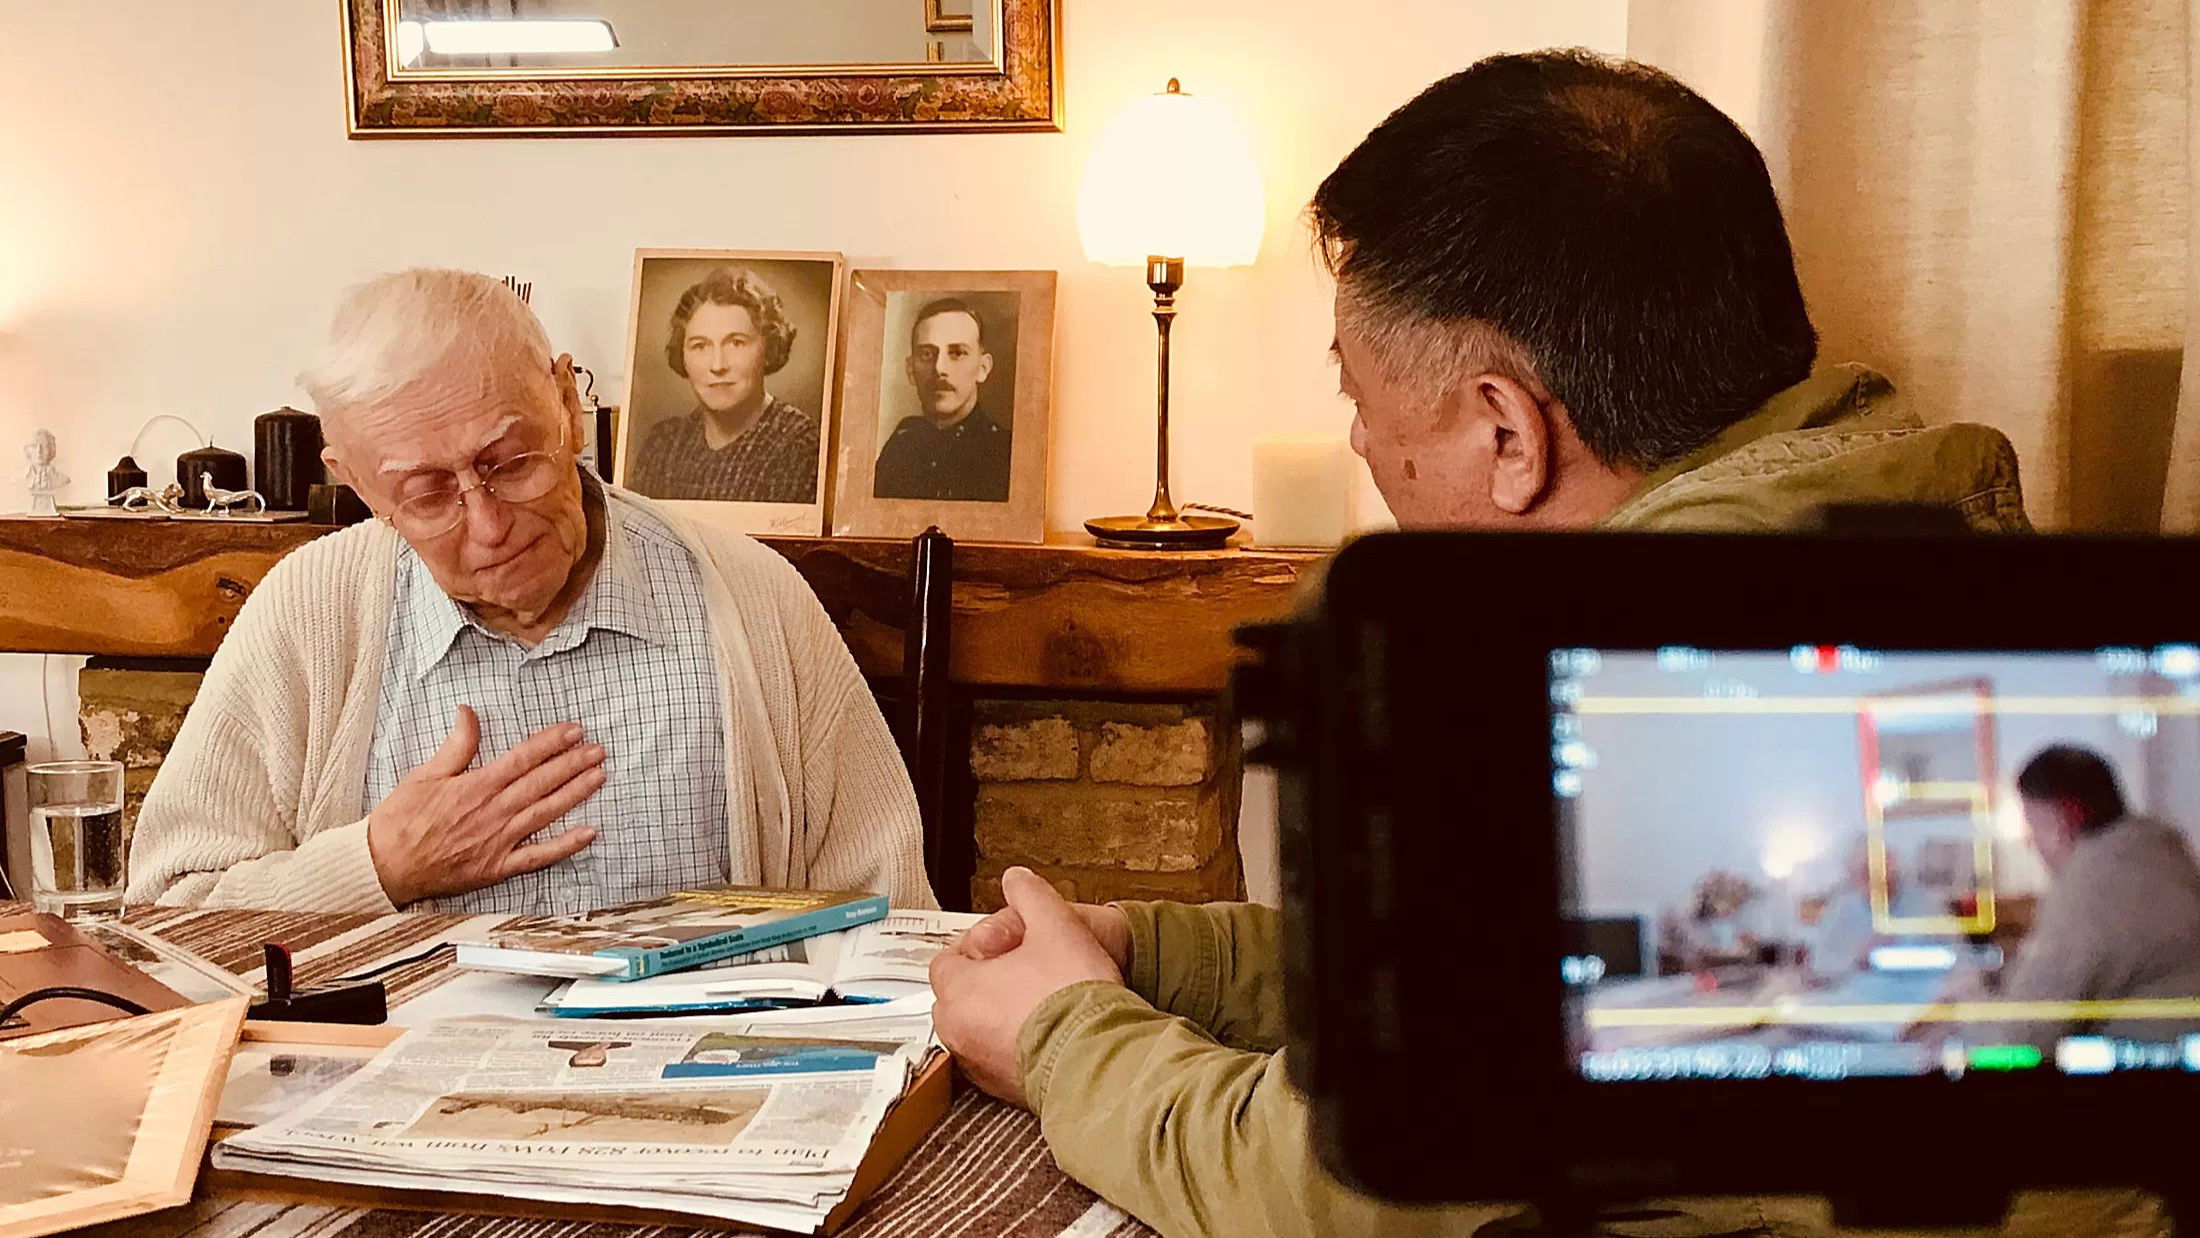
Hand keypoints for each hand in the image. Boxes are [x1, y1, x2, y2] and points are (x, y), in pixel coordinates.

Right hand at [366, 705, 604, 905]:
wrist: (384, 866)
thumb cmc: (400, 820)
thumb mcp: (424, 774)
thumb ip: (455, 745)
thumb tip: (469, 711)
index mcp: (475, 786)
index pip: (522, 759)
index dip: (551, 743)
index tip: (575, 731)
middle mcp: (492, 812)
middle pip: (540, 782)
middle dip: (572, 763)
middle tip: (598, 750)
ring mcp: (498, 841)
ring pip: (545, 813)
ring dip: (575, 794)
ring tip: (599, 776)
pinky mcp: (497, 867)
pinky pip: (537, 857)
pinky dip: (564, 846)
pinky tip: (588, 834)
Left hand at [929, 867, 1124, 1107]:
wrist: (1098, 1059)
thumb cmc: (1072, 998)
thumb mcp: (1055, 926)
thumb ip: (1030, 895)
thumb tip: (1018, 879)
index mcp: (960, 990)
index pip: (946, 960)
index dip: (976, 946)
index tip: (1002, 945)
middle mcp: (960, 1031)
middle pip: (956, 997)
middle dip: (983, 982)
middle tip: (1018, 971)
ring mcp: (979, 1065)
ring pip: (975, 1029)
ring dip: (995, 1015)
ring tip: (1034, 1001)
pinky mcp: (1002, 1090)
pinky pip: (996, 1059)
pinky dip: (1011, 1045)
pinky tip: (1045, 1033)